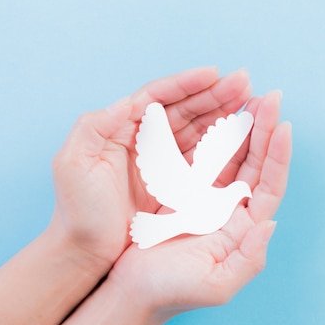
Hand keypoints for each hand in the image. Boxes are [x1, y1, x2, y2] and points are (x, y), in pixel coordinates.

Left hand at [50, 67, 251, 271]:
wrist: (86, 250)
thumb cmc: (78, 209)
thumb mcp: (75, 162)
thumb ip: (95, 125)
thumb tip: (128, 101)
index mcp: (120, 127)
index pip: (158, 97)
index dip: (187, 84)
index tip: (215, 74)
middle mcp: (145, 139)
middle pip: (184, 108)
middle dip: (215, 93)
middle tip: (245, 83)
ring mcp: (163, 160)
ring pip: (198, 128)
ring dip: (223, 113)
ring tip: (250, 101)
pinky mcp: (175, 183)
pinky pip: (203, 157)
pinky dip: (221, 143)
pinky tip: (239, 134)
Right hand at [107, 91, 291, 314]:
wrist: (133, 293)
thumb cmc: (173, 292)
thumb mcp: (217, 284)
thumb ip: (249, 258)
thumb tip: (270, 224)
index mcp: (244, 229)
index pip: (269, 185)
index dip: (279, 157)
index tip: (285, 126)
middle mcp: (233, 211)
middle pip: (256, 164)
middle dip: (265, 131)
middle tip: (271, 97)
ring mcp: (210, 200)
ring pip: (233, 157)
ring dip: (244, 129)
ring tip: (252, 99)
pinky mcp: (186, 194)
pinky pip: (204, 159)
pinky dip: (213, 138)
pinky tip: (219, 118)